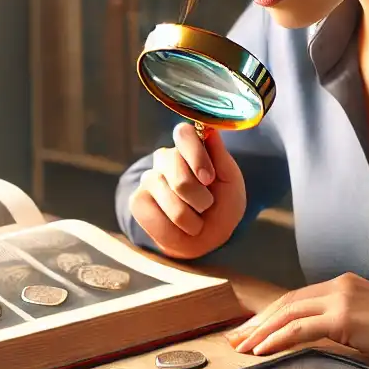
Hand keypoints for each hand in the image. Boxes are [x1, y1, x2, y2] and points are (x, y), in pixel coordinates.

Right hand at [129, 123, 246, 258]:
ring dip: (191, 219)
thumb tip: (211, 131)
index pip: (184, 133)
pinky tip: (178, 228)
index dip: (196, 156)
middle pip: (178, 173)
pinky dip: (175, 231)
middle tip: (206, 205)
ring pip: (171, 201)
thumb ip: (221, 158)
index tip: (209, 179)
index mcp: (188, 147)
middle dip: (199, 198)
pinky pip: (156, 220)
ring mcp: (148, 179)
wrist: (208, 237)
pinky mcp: (137, 201)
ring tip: (195, 220)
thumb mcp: (231, 183)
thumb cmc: (222, 205)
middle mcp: (165, 158)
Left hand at [226, 272, 368, 368]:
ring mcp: (341, 299)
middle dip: (257, 323)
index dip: (271, 316)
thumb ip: (346, 323)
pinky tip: (261, 351)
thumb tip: (324, 339)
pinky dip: (277, 339)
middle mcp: (339, 285)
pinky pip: (300, 329)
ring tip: (241, 350)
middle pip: (286, 302)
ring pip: (287, 313)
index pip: (297, 299)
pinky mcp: (344, 318)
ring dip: (260, 332)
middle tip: (234, 341)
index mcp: (344, 284)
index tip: (251, 332)